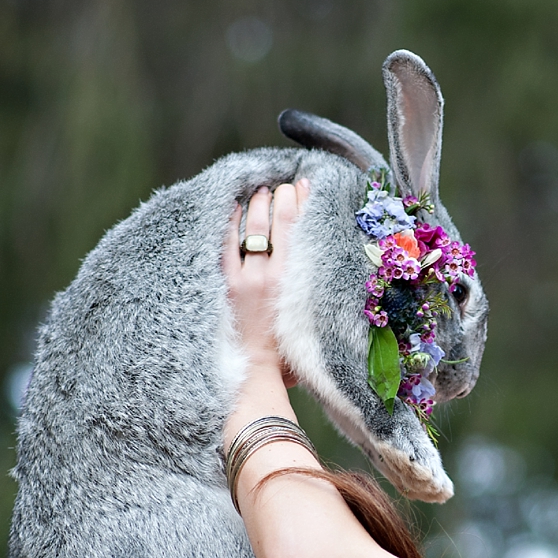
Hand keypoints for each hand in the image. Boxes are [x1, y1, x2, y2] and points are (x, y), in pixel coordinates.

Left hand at [224, 179, 308, 380]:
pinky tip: (231, 208)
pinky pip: (226, 246)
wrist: (257, 372)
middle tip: (284, 184)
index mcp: (297, 281)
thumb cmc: (290, 354)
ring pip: (252, 229)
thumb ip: (317, 295)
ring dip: (257, 206)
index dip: (303, 203)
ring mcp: (247, 277)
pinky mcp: (228, 285)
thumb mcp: (311, 318)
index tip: (305, 185)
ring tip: (261, 190)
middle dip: (281, 199)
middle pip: (278, 224)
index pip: (300, 230)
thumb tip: (331, 274)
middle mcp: (273, 273)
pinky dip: (229, 224)